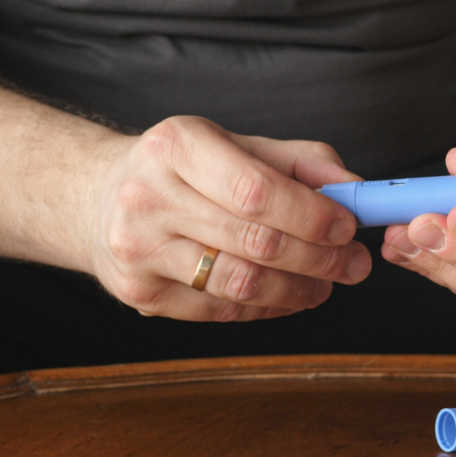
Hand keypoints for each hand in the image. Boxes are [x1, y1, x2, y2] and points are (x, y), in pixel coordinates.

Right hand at [92, 116, 370, 320]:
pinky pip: (220, 310)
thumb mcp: (239, 145)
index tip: (348, 228)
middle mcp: (149, 195)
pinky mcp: (139, 292)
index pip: (257, 190)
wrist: (98, 198)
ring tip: (326, 284)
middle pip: (255, 241)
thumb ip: (303, 163)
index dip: (311, 216)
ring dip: (298, 290)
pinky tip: (287, 296)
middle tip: (354, 265)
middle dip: (318, 259)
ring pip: (240, 284)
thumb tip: (357, 192)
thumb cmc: (186, 170)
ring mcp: (138, 249)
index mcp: (177, 145)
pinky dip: (266, 308)